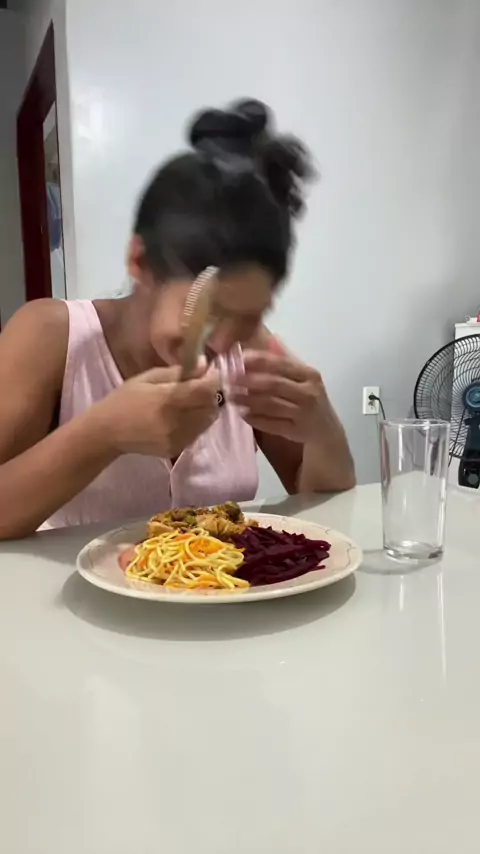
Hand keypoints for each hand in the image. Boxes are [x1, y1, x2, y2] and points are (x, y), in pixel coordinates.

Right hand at [93, 364, 219, 457]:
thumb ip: (177, 372)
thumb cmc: (125, 399)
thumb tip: (205, 364)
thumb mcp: (148, 377)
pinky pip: (197, 433)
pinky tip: (181, 417)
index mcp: (168, 400)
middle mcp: (176, 421)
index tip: (208, 373)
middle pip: (211, 406)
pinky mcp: (176, 449)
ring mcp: (177, 438)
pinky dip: (196, 423)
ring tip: (189, 402)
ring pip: (208, 421)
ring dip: (204, 409)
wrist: (108, 432)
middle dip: (209, 394)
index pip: (206, 390)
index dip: (213, 380)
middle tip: (198, 387)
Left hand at [232, 351, 323, 442]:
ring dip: (247, 400)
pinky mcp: (297, 431)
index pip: (281, 363)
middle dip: (248, 381)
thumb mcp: (304, 378)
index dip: (258, 360)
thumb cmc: (310, 400)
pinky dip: (255, 419)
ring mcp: (304, 413)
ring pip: (270, 404)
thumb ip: (287, 360)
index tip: (238, 359)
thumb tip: (270, 338)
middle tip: (227, 380)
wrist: (327, 432)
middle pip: (273, 384)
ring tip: (231, 397)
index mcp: (309, 374)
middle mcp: (309, 392)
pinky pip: (272, 424)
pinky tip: (243, 414)